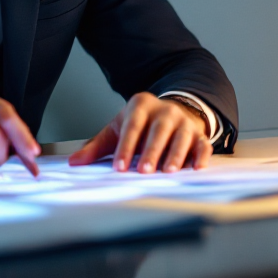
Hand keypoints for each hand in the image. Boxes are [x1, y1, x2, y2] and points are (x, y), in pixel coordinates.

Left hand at [68, 93, 212, 172]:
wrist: (171, 112)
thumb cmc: (141, 124)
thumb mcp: (118, 129)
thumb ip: (97, 146)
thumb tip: (74, 162)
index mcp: (141, 106)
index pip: (132, 127)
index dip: (125, 147)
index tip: (119, 167)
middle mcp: (165, 111)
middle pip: (158, 131)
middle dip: (151, 152)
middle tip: (144, 171)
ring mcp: (184, 122)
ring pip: (181, 137)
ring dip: (175, 155)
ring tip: (168, 171)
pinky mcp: (199, 135)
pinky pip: (202, 145)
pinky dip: (201, 156)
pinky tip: (196, 168)